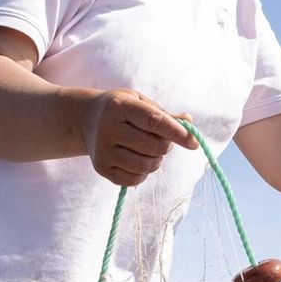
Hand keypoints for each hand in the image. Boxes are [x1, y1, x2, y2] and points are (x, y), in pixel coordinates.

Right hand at [82, 88, 198, 186]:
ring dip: (156, 161)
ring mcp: (103, 151)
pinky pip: (134, 180)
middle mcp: (108, 129)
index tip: (193, 142)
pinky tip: (137, 160)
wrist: (86, 120)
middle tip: (162, 140)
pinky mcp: (101, 168)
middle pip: (153, 147)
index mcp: (119, 106)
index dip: (178, 133)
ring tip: (150, 151)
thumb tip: (189, 123)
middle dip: (166, 146)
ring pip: (145, 166)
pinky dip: (143, 173)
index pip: (155, 122)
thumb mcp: (139, 102)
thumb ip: (163, 114)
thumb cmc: (120, 109)